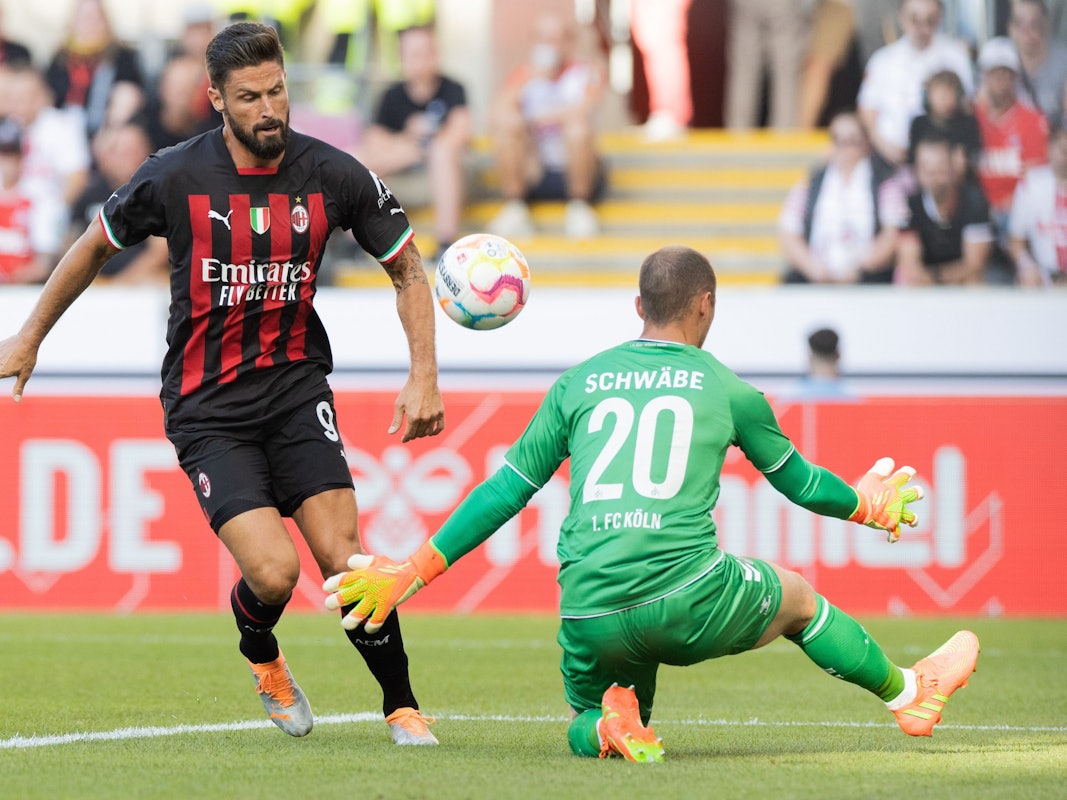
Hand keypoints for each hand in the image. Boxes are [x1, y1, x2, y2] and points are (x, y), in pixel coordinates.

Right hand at [0, 334, 38, 402]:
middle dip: (2, 372)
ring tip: (11, 364)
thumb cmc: (27, 359)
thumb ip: (18, 388)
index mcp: (0, 373)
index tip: (4, 376)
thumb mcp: (25, 375)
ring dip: (2, 364)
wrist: (26, 341)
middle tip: (8, 371)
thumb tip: (16, 401)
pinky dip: (1, 357)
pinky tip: (9, 357)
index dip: (1, 376)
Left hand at [323, 543, 446, 631]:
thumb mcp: (375, 559)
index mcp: (364, 575)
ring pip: (359, 612)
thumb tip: (348, 563)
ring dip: (351, 620)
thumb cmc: (391, 567)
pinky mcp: (387, 605)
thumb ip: (360, 561)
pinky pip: (377, 619)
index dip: (332, 584)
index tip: (326, 588)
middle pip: (346, 596)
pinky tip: (367, 629)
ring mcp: (377, 597)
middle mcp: (368, 586)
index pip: (344, 579)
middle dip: (335, 602)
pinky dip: (371, 626)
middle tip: (329, 605)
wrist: (412, 572)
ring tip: (345, 624)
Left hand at [389, 376, 444, 441]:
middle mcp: (424, 418)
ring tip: (418, 432)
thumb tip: (391, 433)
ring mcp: (434, 416)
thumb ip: (396, 421)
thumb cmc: (409, 391)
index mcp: (413, 417)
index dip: (406, 438)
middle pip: (419, 433)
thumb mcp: (399, 405)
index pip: (410, 434)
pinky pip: (440, 427)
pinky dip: (436, 432)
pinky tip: (431, 433)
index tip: (404, 439)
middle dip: (413, 435)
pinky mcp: (440, 412)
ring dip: (422, 434)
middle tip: (410, 434)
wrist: (423, 379)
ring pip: (428, 432)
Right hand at [849, 457, 923, 541]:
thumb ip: (881, 469)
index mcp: (893, 487)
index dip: (908, 473)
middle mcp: (898, 500)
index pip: (904, 476)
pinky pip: (894, 534)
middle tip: (919, 492)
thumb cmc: (864, 492)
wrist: (861, 508)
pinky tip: (892, 540)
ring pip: (910, 517)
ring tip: (914, 520)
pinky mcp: (890, 526)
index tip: (909, 472)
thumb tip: (891, 460)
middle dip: (917, 493)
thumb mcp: (871, 477)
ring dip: (913, 519)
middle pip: (914, 495)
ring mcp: (896, 514)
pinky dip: (893, 537)